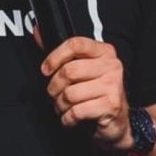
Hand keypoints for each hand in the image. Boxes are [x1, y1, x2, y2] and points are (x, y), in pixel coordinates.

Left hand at [40, 36, 131, 151]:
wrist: (116, 123)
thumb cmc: (95, 94)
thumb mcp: (81, 70)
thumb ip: (61, 53)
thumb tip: (38, 33)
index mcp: (104, 52)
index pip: (75, 44)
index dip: (55, 57)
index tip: (46, 70)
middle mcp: (111, 66)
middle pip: (69, 71)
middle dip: (54, 87)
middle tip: (55, 94)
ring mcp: (113, 85)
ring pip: (70, 93)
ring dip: (60, 105)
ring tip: (64, 107)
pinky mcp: (111, 105)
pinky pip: (77, 111)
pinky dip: (68, 118)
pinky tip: (71, 118)